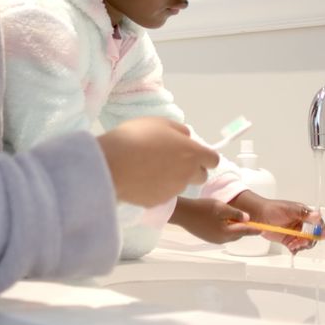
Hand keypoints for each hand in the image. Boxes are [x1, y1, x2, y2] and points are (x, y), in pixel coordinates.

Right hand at [98, 117, 219, 206]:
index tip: (190, 152)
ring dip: (172, 178)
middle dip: (191, 170)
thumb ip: (179, 130)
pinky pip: (163, 194)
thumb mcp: (159, 123)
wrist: (112, 164)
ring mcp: (174, 190)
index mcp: (192, 153)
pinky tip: (140, 179)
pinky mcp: (159, 202)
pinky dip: (157, 188)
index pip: (213, 159)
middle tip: (171, 161)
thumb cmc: (136, 137)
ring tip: (149, 168)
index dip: (204, 156)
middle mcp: (187, 174)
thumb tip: (187, 138)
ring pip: (181, 185)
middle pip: (201, 176)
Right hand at [169, 197, 261, 244]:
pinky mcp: (208, 237)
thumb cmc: (201, 209)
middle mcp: (221, 239)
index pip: (245, 231)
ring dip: (233, 227)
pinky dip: (225, 228)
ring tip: (229, 216)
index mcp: (226, 233)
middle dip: (242, 227)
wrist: (183, 213)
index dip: (255, 229)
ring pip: (230, 234)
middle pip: (237, 234)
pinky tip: (219, 219)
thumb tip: (247, 218)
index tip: (263, 229)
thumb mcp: (221, 207)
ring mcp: (214, 240)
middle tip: (243, 217)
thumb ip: (236, 213)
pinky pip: (221, 234)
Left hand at [231, 190, 324, 252]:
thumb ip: (303, 214)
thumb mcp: (289, 210)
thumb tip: (318, 215)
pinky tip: (291, 248)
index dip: (320, 230)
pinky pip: (296, 247)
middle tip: (300, 241)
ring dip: (301, 245)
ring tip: (292, 244)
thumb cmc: (272, 209)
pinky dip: (295, 250)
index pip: (318, 223)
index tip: (320, 236)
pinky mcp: (289, 240)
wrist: (258, 215)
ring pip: (305, 243)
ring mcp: (295, 233)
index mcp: (304, 215)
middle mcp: (302, 224)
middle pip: (313, 236)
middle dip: (309, 241)